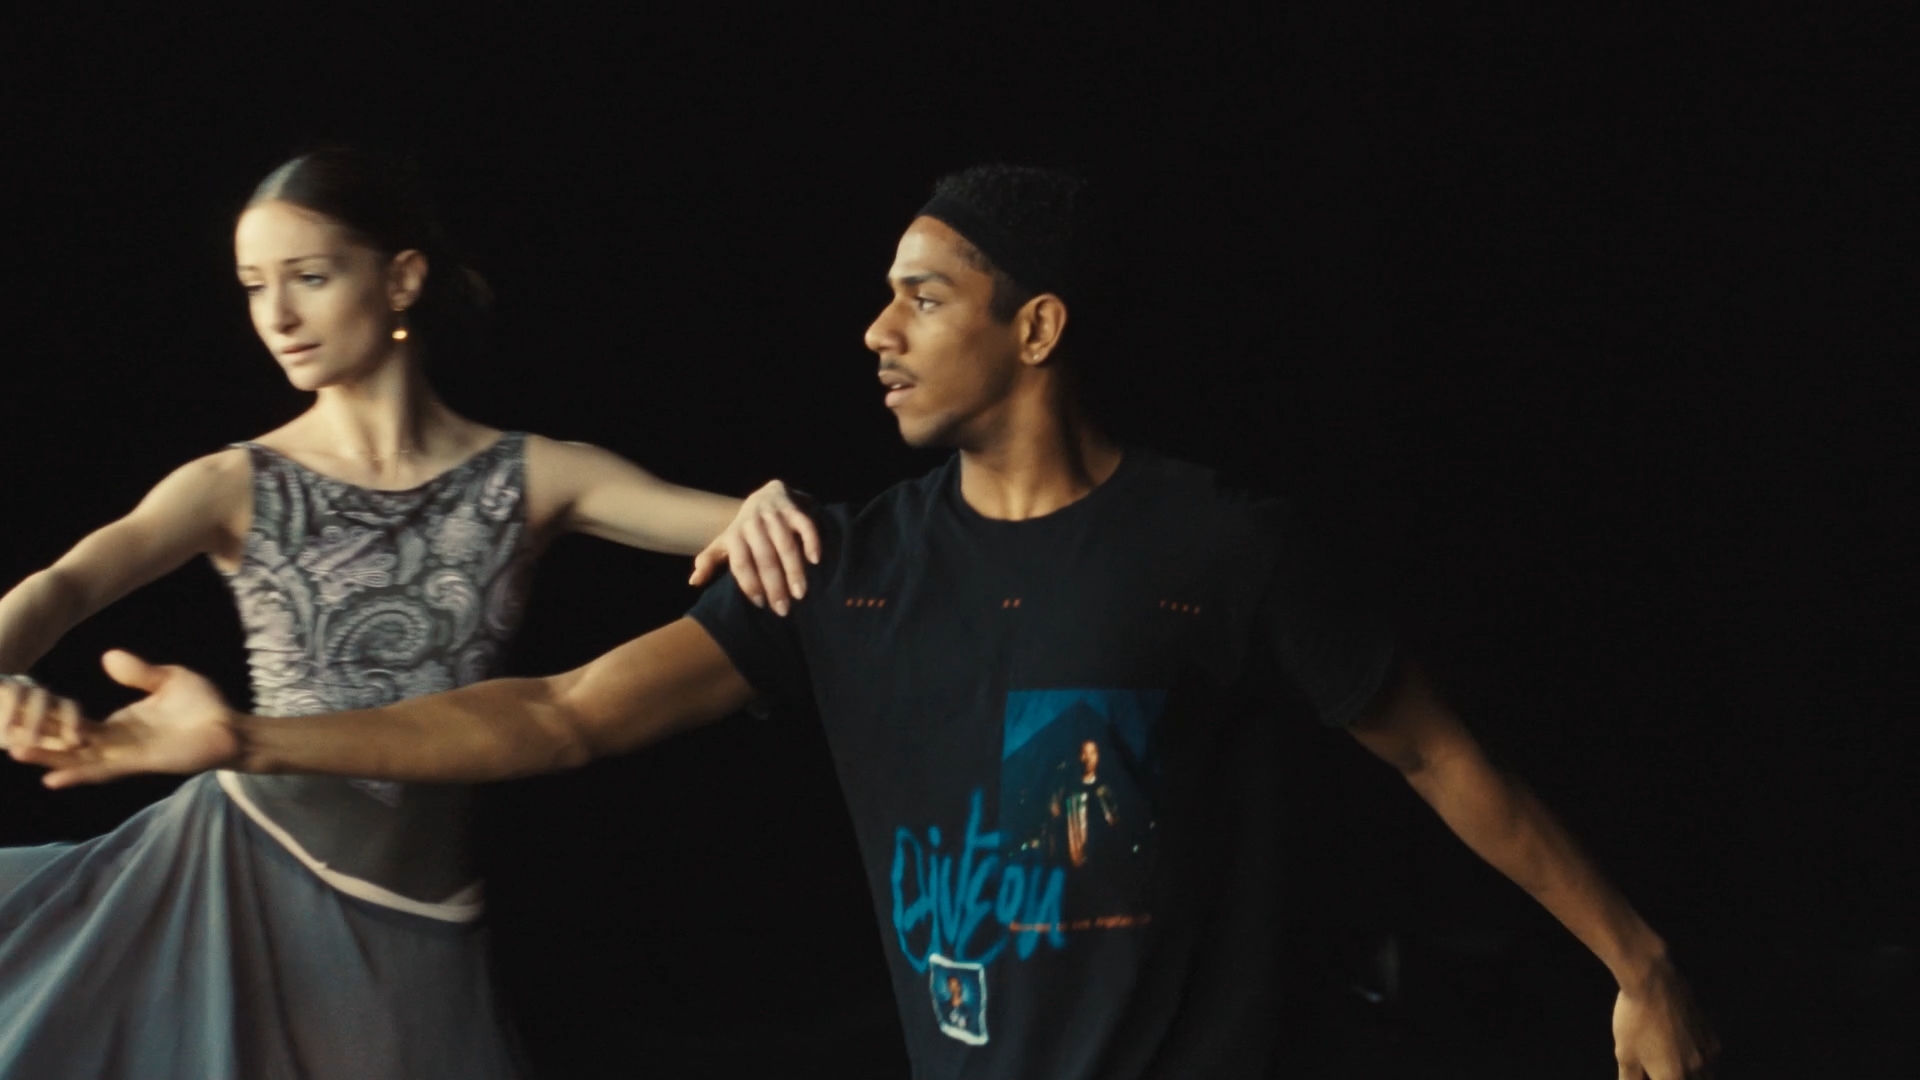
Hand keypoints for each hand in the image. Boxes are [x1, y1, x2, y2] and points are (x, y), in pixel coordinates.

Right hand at [6, 650, 241, 787]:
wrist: (232, 728)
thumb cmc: (203, 705)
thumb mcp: (168, 680)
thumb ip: (139, 672)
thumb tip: (107, 657)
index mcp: (119, 723)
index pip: (75, 721)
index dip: (49, 717)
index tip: (20, 710)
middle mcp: (117, 742)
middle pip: (69, 743)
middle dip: (38, 739)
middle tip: (5, 735)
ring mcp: (128, 755)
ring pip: (79, 759)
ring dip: (50, 757)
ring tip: (16, 752)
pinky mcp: (142, 764)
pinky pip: (105, 770)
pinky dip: (80, 773)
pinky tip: (54, 778)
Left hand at [688, 480, 820, 615]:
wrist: (766, 495)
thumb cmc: (745, 529)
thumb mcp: (725, 542)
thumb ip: (709, 561)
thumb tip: (694, 582)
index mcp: (734, 535)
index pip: (741, 563)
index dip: (749, 584)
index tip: (760, 604)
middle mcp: (753, 524)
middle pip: (764, 558)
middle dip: (775, 586)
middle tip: (783, 610)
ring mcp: (774, 515)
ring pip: (785, 544)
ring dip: (794, 570)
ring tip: (800, 594)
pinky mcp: (793, 509)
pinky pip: (804, 525)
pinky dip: (811, 542)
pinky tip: (816, 560)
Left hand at [1613, 956, 1718, 1077]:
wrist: (1652, 982)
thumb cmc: (1634, 1019)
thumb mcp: (1626, 1054)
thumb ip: (1631, 1079)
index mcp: (1673, 1077)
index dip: (1655, 1077)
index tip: (1649, 1071)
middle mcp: (1697, 1070)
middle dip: (1673, 1076)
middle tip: (1654, 1065)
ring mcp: (1708, 1054)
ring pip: (1704, 1077)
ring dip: (1689, 1075)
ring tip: (1665, 1057)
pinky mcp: (1712, 1038)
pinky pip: (1709, 1060)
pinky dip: (1698, 1062)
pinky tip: (1678, 1047)